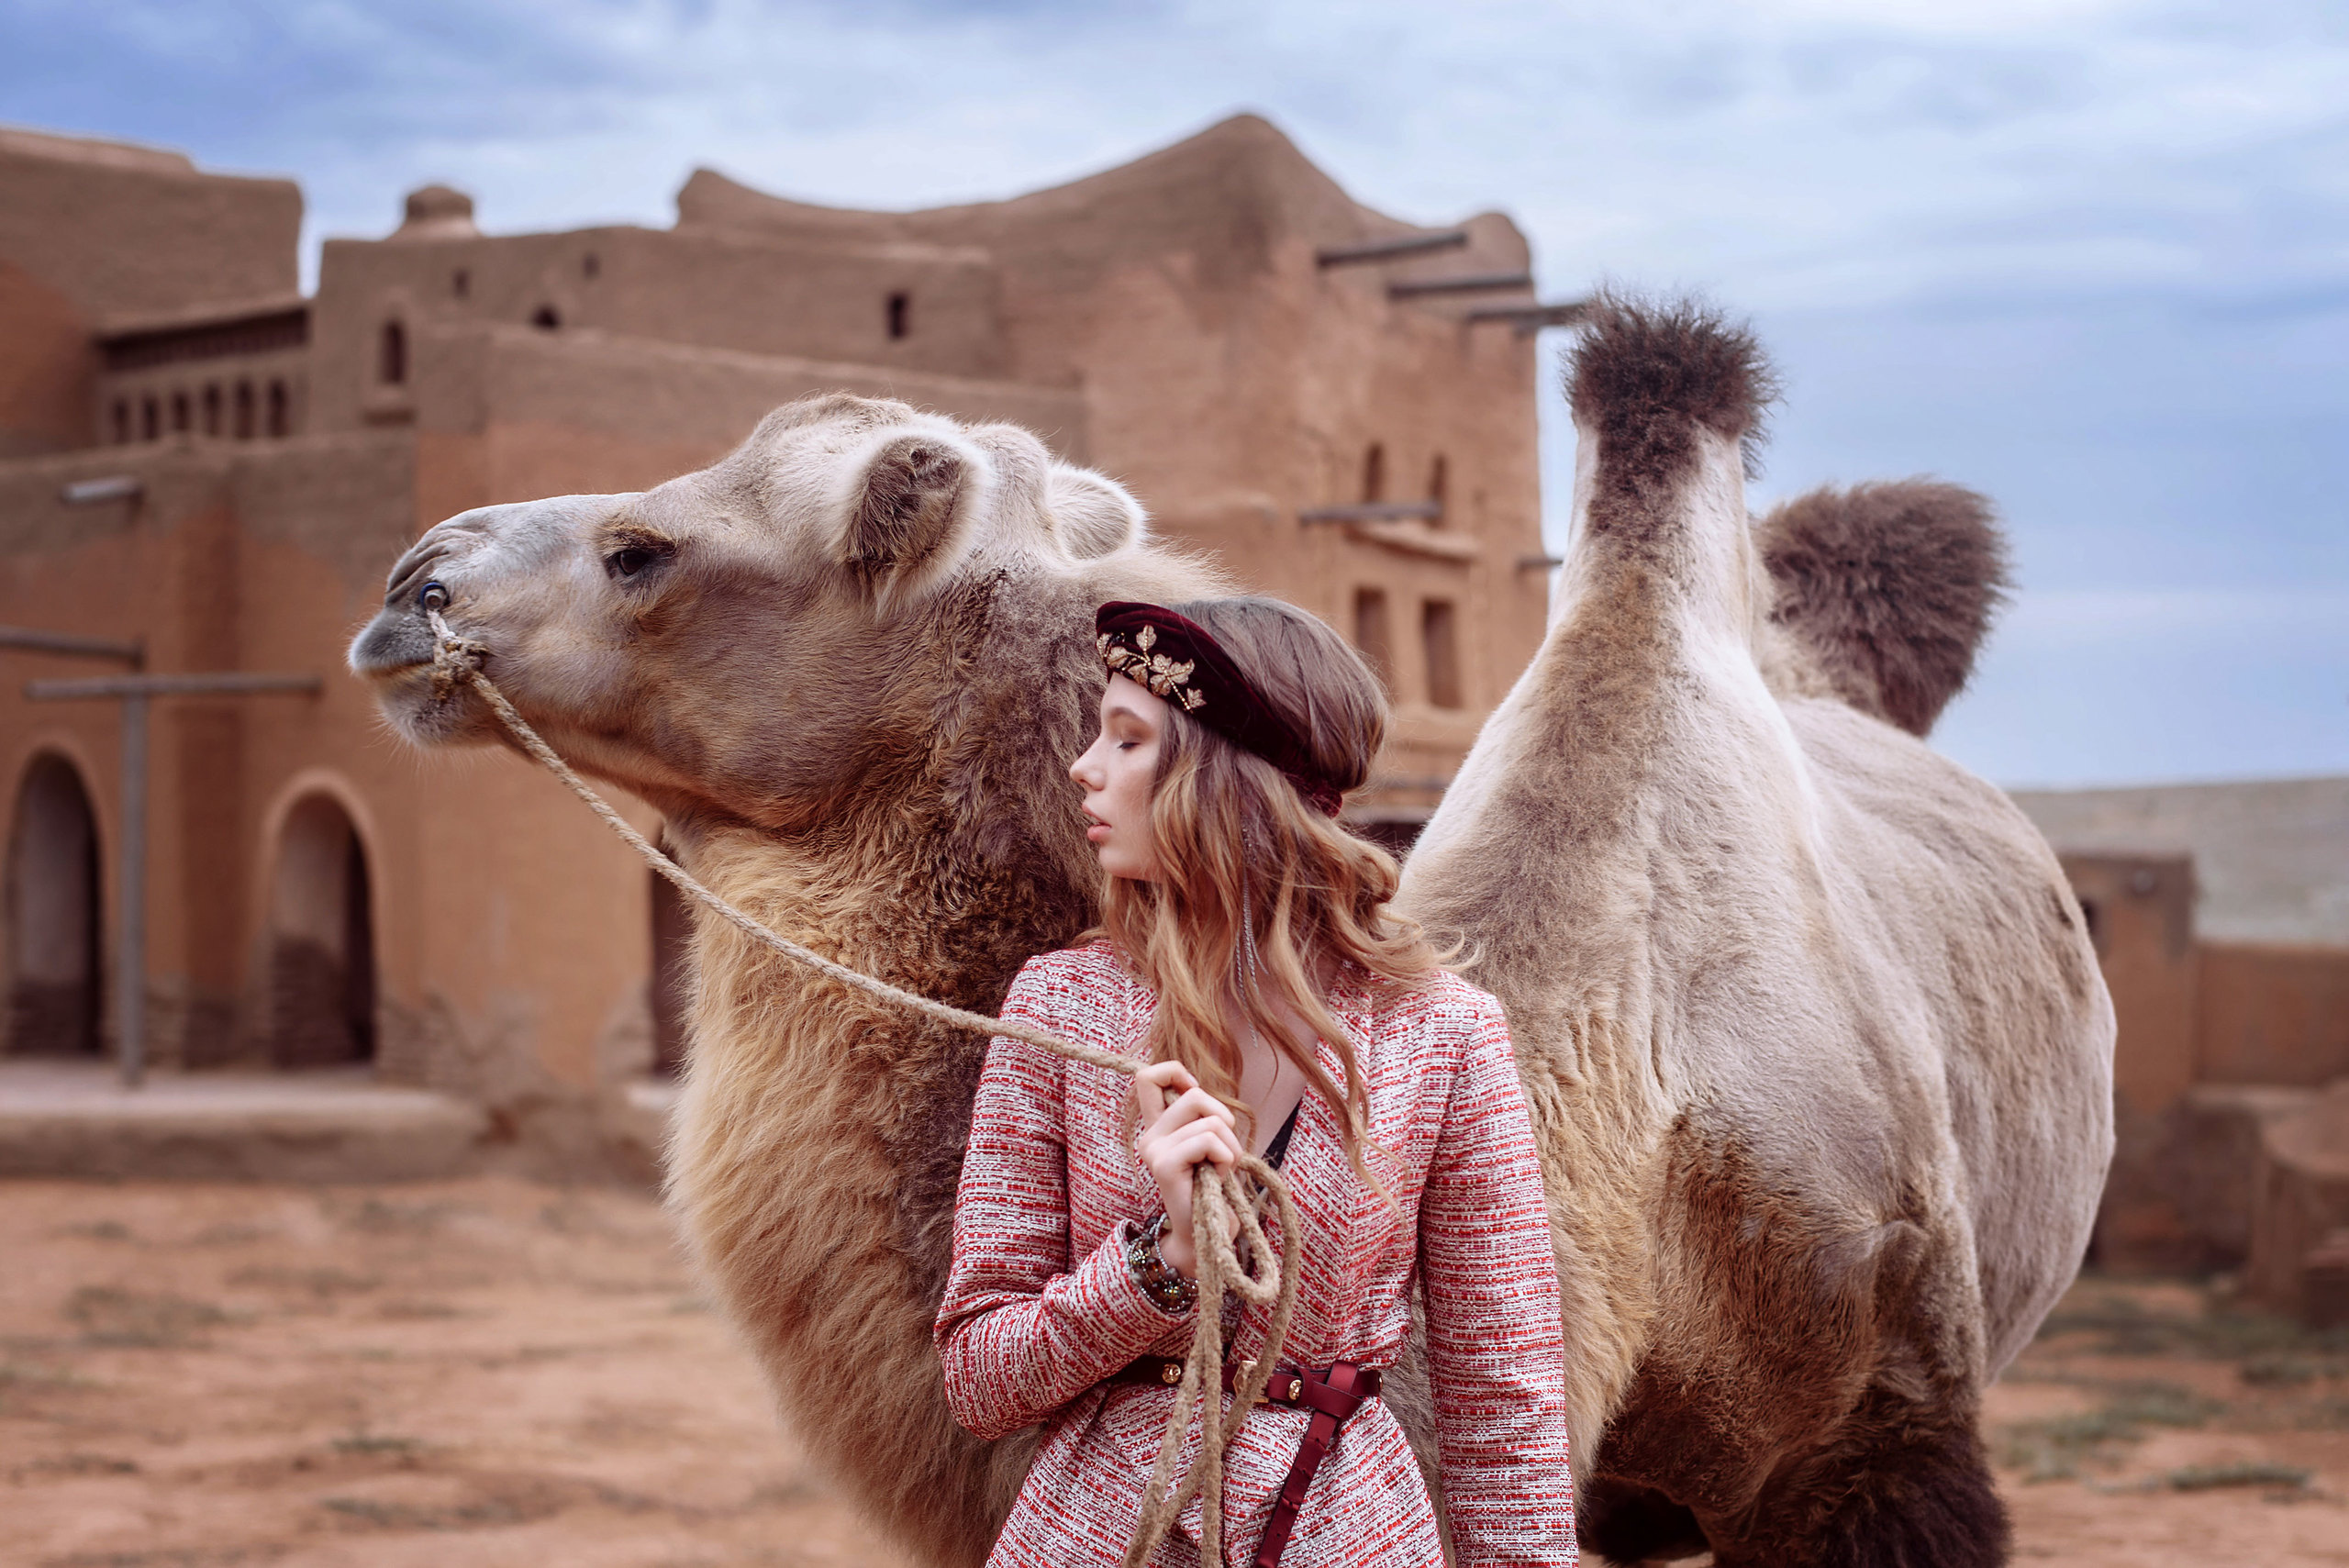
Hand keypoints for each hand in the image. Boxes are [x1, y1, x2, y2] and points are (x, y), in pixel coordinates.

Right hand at [1131, 1060, 1241, 1279]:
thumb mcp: (1210, 1143)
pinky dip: (1226, 1158)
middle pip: (1194, 1094)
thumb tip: (1199, 1088)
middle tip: (1222, 1149)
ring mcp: (1154, 1150)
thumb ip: (1202, 1116)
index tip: (1196, 1095)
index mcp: (1158, 1126)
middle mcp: (1150, 1135)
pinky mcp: (1164, 1165)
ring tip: (1219, 1169)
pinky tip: (1217, 1178)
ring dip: (1230, 1146)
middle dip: (1224, 1118)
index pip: (1148, 1076)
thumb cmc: (1213, 1188)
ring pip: (1211, 1121)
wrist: (1205, 1236)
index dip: (1177, 1073)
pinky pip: (1209, 1141)